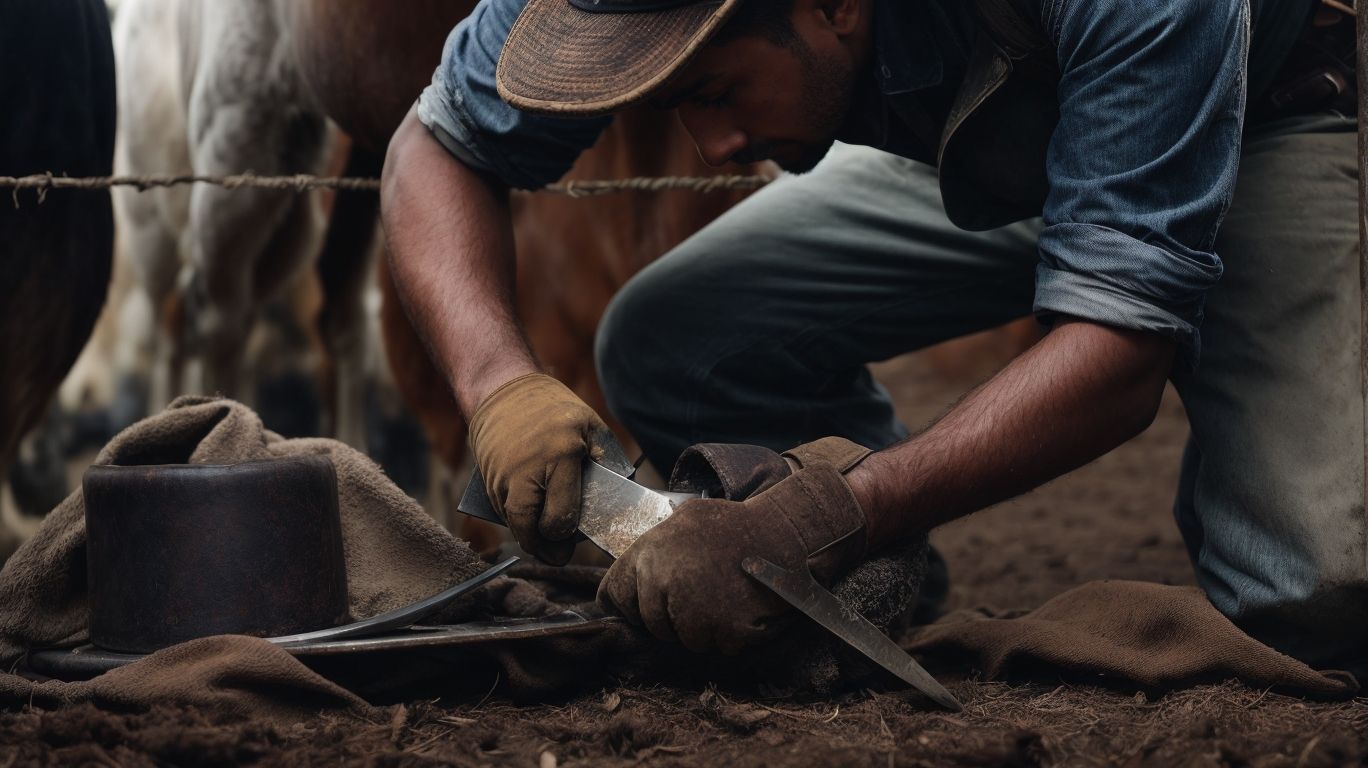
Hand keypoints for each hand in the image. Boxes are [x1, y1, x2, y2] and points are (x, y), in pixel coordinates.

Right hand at [467, 373, 618, 564]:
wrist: (502, 391)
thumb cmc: (555, 409)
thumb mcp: (590, 425)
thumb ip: (604, 460)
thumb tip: (615, 497)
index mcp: (561, 455)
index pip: (560, 516)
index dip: (566, 534)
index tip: (572, 538)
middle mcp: (526, 470)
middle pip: (529, 527)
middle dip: (543, 548)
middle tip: (557, 555)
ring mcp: (502, 476)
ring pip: (512, 523)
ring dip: (528, 536)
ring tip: (546, 542)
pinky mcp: (486, 480)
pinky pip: (501, 510)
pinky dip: (515, 520)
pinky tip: (530, 520)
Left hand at [599, 437, 872, 653]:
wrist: (787, 533)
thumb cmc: (739, 526)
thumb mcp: (687, 519)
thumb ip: (657, 546)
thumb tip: (633, 575)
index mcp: (650, 552)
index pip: (614, 594)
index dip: (630, 602)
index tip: (643, 605)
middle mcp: (665, 581)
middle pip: (652, 624)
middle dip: (673, 618)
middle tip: (702, 596)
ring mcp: (695, 608)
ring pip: (685, 640)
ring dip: (705, 629)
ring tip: (726, 599)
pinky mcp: (725, 629)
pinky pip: (718, 647)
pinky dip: (732, 635)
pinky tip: (743, 608)